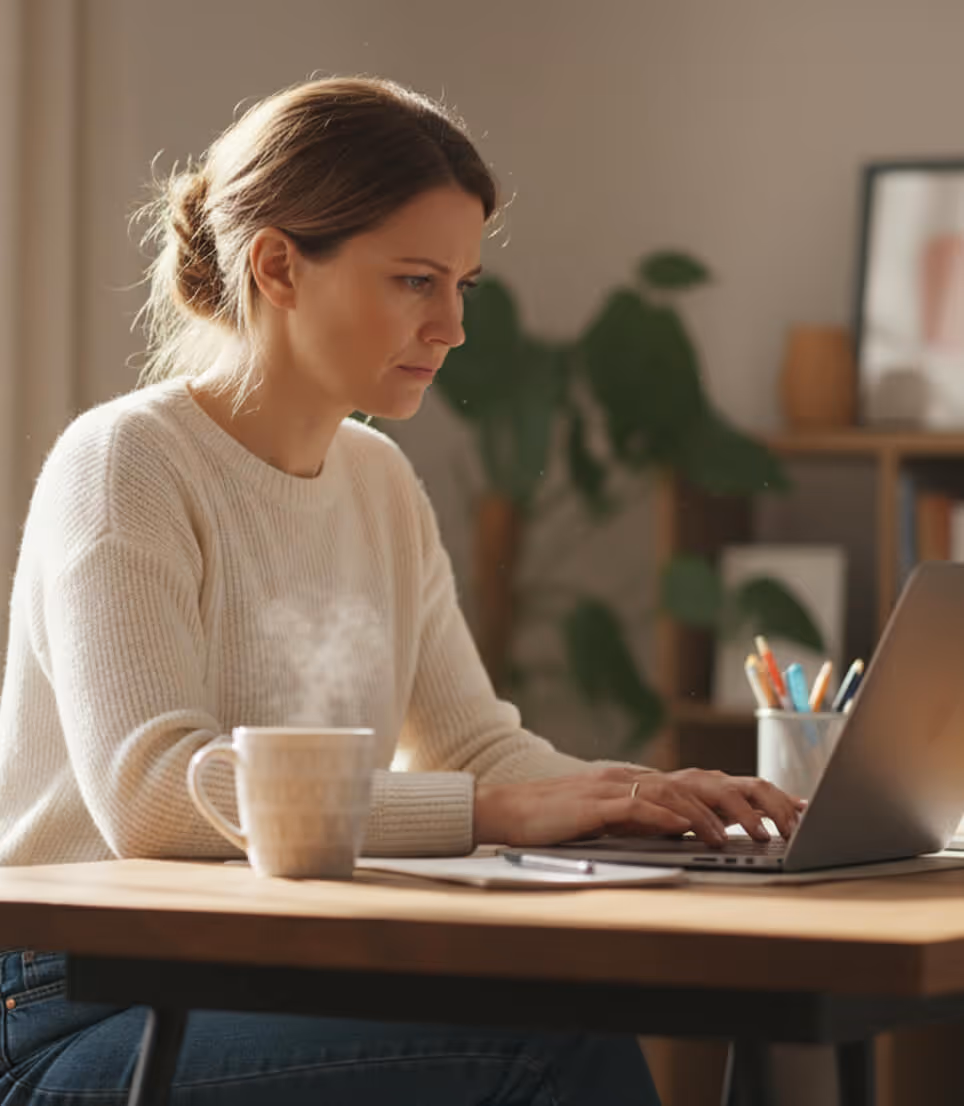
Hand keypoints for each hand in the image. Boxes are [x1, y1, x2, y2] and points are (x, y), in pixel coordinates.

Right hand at [473, 765, 805, 848]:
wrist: (507, 810)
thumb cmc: (559, 821)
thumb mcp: (617, 822)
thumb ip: (652, 822)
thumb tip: (694, 834)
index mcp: (647, 782)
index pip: (712, 782)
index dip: (756, 793)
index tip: (794, 811)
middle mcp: (638, 777)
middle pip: (710, 781)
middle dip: (756, 801)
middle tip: (792, 824)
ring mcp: (617, 787)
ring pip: (683, 792)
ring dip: (724, 814)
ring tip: (756, 834)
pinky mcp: (596, 804)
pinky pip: (643, 808)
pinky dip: (674, 820)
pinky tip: (699, 835)